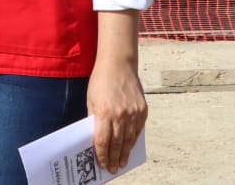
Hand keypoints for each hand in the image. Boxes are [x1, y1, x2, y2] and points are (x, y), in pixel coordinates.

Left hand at [88, 51, 146, 173]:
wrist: (119, 65)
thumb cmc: (101, 81)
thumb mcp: (91, 100)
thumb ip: (94, 119)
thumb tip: (96, 137)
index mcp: (104, 112)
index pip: (103, 140)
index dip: (102, 155)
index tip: (102, 164)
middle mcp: (120, 115)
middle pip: (117, 143)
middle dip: (114, 158)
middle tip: (113, 168)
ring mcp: (133, 113)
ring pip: (129, 140)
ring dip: (125, 153)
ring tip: (122, 162)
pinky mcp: (143, 110)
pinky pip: (138, 130)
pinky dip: (133, 140)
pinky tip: (129, 147)